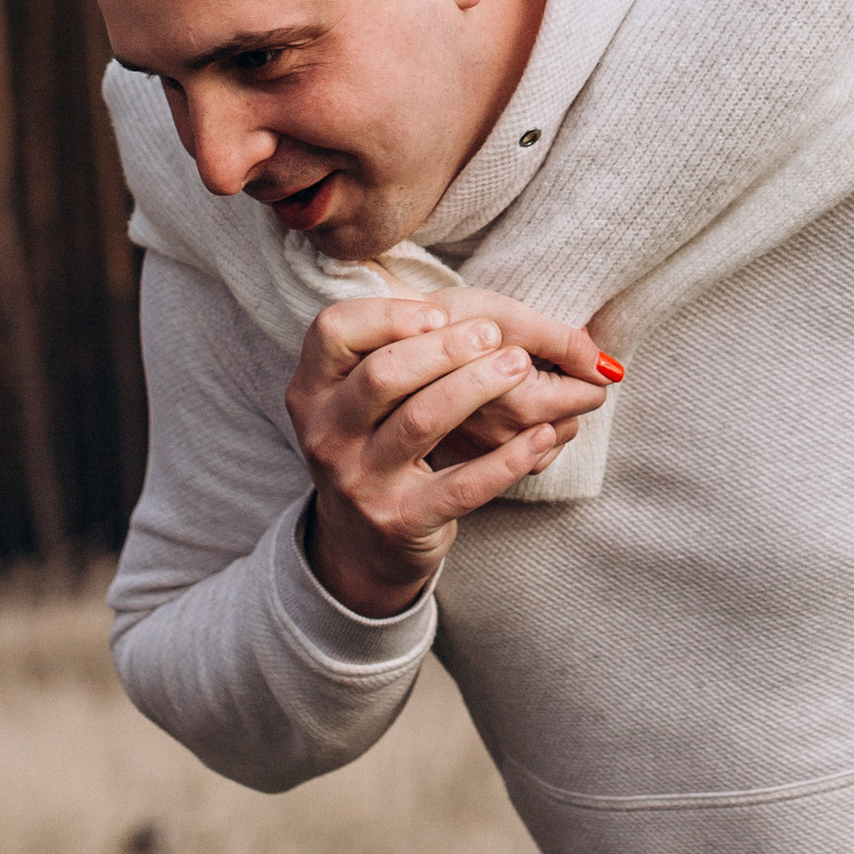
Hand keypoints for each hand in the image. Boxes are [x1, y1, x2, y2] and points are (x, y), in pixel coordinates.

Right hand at [286, 296, 580, 618]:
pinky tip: (543, 435)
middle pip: (384, 373)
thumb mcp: (355, 403)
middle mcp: (326, 437)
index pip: (333, 331)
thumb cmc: (373, 449)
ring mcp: (361, 482)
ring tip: (518, 366)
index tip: (439, 311)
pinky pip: (464, 484)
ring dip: (479, 386)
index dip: (388, 314)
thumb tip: (456, 307)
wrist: (362, 546)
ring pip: (423, 420)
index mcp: (310, 394)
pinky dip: (509, 457)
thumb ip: (382, 354)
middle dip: (446, 347)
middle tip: (493, 334)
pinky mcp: (403, 520)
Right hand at [425, 286, 619, 463]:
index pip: (589, 393)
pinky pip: (520, 458)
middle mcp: (502, 437)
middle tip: (530, 357)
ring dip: (549, 413)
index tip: (548, 345)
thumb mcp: (513, 317)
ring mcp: (484, 454)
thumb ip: (567, 345)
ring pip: (549, 440)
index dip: (580, 364)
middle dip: (565, 389)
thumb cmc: (452, 317)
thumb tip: (613, 372)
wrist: (387, 343)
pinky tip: (511, 405)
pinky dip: (528, 433)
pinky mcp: (470, 459)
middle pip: (572, 419)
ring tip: (518, 378)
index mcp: (519, 401)